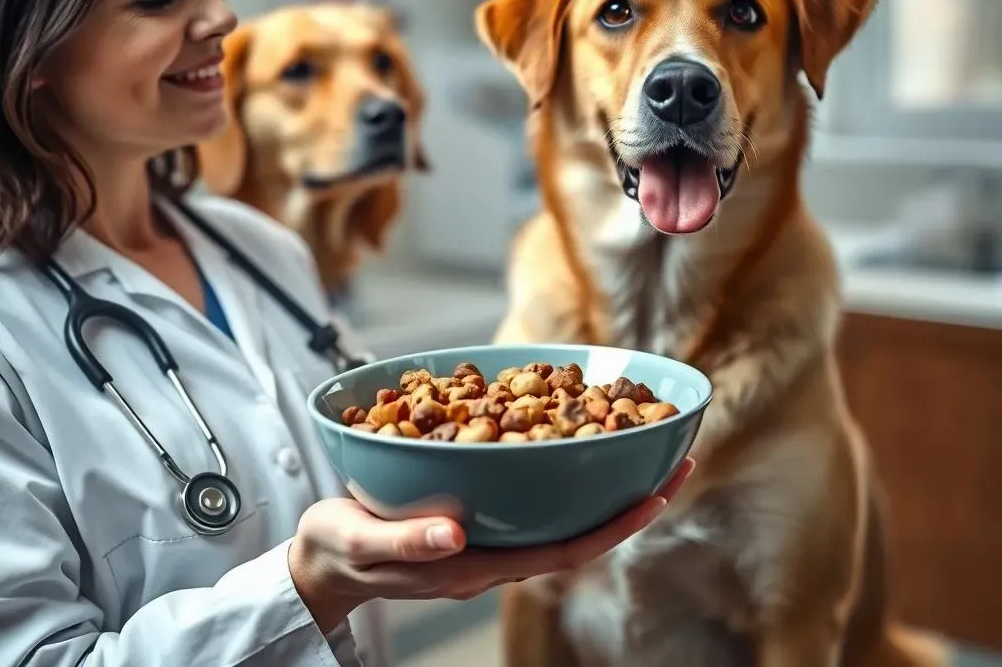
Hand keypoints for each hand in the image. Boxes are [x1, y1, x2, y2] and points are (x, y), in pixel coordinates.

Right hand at [288, 456, 694, 633]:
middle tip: (677, 458)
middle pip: (579, 530)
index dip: (616, 525)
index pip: (565, 551)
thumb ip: (408, 539)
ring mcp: (489, 536)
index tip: (659, 494)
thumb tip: (457, 531)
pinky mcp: (477, 516)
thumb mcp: (364, 542)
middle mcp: (495, 552)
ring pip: (562, 513)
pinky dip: (565, 470)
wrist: (324, 561)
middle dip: (632, 499)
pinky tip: (573, 438)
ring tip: (643, 442)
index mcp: (477, 564)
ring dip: (607, 482)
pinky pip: (535, 497)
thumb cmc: (341, 551)